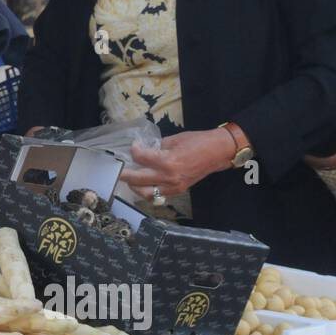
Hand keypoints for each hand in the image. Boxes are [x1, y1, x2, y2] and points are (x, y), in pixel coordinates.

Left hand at [119, 130, 235, 199]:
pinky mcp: (178, 190)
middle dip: (125, 174)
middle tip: (118, 169)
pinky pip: (158, 195)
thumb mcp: (174, 139)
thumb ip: (156, 147)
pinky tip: (144, 185)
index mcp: (167, 161)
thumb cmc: (197, 142)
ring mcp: (174, 186)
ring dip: (135, 186)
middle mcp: (169, 177)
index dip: (134, 150)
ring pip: (146, 193)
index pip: (141, 158)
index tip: (134, 146)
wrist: (217, 152)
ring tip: (130, 179)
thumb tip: (143, 149)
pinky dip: (148, 191)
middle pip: (138, 179)